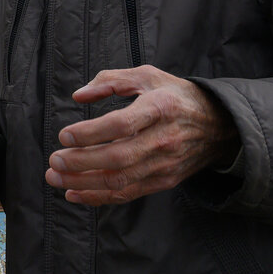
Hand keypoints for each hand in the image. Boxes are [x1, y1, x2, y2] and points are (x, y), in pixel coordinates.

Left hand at [45, 65, 238, 205]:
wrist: (218, 125)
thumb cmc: (174, 96)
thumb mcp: (146, 75)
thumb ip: (110, 80)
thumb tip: (79, 96)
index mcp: (160, 108)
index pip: (121, 125)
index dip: (90, 133)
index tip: (65, 135)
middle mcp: (163, 139)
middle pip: (118, 158)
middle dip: (80, 162)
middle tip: (54, 160)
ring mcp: (164, 164)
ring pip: (120, 181)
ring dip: (83, 183)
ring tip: (55, 177)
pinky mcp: (163, 181)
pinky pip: (128, 194)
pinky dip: (98, 197)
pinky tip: (74, 193)